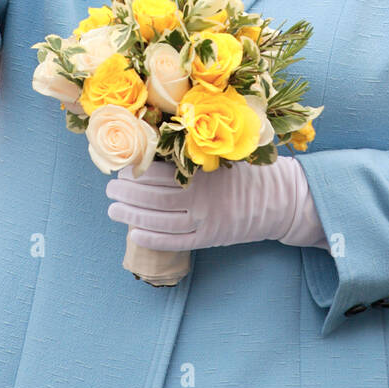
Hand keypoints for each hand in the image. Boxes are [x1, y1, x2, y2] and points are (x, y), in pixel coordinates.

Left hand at [105, 156, 327, 251]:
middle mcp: (203, 199)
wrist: (280, 199)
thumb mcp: (223, 155)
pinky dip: (153, 239)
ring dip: (132, 216)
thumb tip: (154, 145)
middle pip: (155, 199)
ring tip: (113, 210)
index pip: (160, 175)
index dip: (136, 174)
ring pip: (161, 221)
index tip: (120, 170)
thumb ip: (193, 154)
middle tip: (109, 191)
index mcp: (204, 174)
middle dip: (127, 195)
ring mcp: (206, 222)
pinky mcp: (210, 239)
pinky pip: (176, 242)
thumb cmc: (247, 171)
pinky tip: (134, 235)